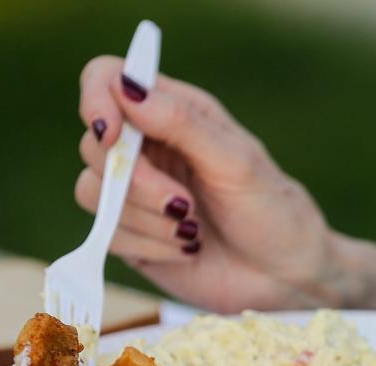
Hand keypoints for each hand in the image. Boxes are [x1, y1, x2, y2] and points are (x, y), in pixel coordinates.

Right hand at [75, 56, 338, 312]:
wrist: (283, 276)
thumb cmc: (270, 210)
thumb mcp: (235, 161)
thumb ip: (181, 123)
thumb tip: (127, 88)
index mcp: (172, 112)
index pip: (107, 79)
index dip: (96, 100)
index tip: (112, 136)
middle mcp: (147, 147)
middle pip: (93, 144)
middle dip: (135, 181)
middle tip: (184, 204)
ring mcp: (134, 193)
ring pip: (92, 192)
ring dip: (144, 218)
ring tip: (192, 231)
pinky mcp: (130, 235)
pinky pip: (106, 234)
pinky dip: (147, 245)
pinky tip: (186, 250)